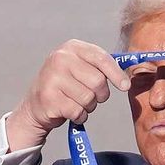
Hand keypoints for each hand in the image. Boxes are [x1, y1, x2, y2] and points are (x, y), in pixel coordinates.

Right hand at [7, 40, 130, 150]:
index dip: (116, 74)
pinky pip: (78, 112)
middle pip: (98, 81)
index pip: (101, 58)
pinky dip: (79, 116)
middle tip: (91, 96)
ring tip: (76, 102)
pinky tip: (69, 111)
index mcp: (72, 48)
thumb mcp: (82, 68)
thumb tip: (127, 79)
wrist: (37, 104)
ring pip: (89, 98)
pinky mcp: (49, 98)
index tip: (125, 86)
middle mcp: (60, 59)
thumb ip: (102, 67)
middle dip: (100, 95)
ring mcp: (52, 78)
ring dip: (88, 106)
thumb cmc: (67, 86)